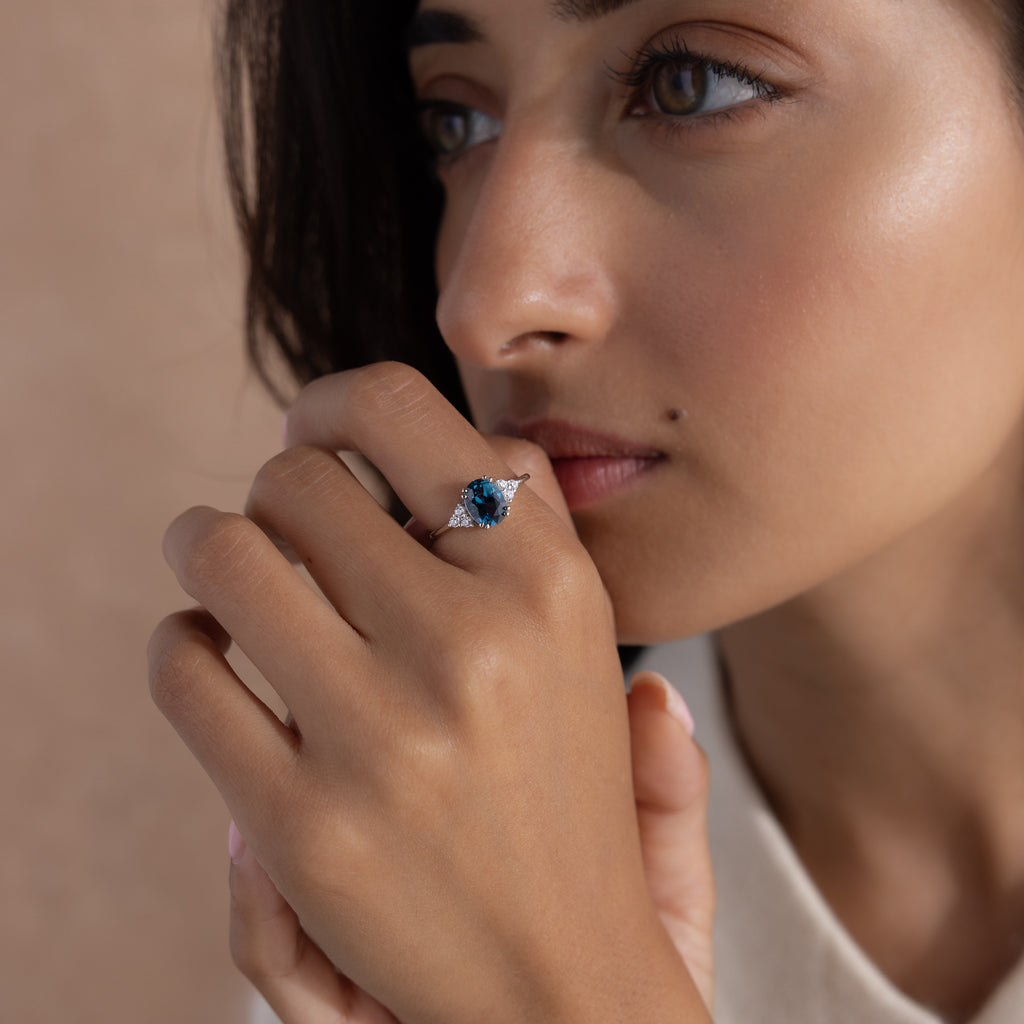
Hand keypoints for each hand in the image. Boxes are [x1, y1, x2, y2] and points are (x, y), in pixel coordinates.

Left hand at [150, 364, 710, 1023]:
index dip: (330, 405)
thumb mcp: (589, 643)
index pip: (398, 408)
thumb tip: (473, 444)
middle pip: (292, 481)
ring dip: (207, 550)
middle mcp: (474, 642)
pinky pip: (184, 666)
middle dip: (271, 494)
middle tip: (278, 527)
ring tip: (226, 575)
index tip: (312, 434)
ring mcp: (381, 736)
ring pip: (224, 554)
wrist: (563, 986)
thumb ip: (543, 527)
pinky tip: (215, 660)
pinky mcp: (301, 827)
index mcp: (551, 582)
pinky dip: (181, 645)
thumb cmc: (568, 797)